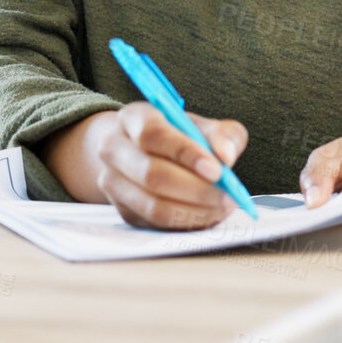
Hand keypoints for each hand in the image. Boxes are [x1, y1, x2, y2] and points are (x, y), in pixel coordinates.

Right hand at [42, 103, 248, 230]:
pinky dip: (187, 223)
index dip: (185, 153)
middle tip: (228, 196)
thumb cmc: (175, 137)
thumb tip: (226, 156)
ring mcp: (113, 183)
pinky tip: (208, 215)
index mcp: (132, 118)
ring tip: (222, 207)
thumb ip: (221, 134)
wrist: (139, 153)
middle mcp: (113, 149)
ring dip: (194, 211)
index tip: (216, 170)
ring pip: (152, 205)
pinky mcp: (123, 210)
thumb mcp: (200, 125)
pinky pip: (156, 224)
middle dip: (196, 189)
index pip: (153, 134)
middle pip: (151, 174)